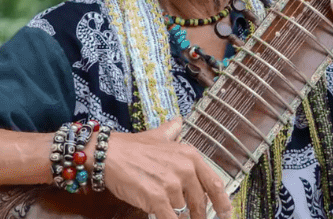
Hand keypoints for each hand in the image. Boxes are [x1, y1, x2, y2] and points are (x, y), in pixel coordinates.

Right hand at [102, 118, 230, 218]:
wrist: (106, 153)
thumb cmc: (131, 147)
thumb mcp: (157, 135)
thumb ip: (172, 131)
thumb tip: (178, 122)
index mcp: (189, 155)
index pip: (214, 183)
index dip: (222, 201)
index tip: (226, 213)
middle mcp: (184, 169)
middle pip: (200, 202)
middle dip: (197, 214)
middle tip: (195, 218)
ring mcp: (172, 185)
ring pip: (181, 209)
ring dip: (172, 210)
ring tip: (158, 200)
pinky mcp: (157, 199)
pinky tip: (168, 218)